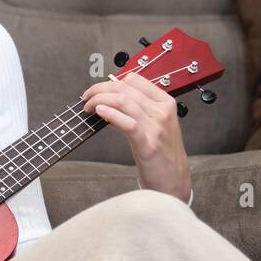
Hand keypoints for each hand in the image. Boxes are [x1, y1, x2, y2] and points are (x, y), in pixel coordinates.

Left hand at [81, 71, 191, 201]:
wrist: (174, 180)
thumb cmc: (162, 153)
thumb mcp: (154, 124)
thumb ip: (137, 109)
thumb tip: (110, 99)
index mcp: (165, 103)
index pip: (135, 79)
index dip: (111, 81)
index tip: (98, 89)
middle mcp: (162, 112)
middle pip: (125, 88)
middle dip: (100, 89)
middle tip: (87, 97)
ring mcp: (156, 127)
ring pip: (124, 101)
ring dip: (100, 100)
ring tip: (88, 107)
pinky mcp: (148, 144)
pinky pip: (128, 123)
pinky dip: (112, 114)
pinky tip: (100, 112)